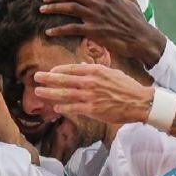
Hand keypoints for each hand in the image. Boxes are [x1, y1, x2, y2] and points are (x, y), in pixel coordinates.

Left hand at [33, 63, 152, 124]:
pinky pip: (73, 108)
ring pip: (65, 94)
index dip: (59, 70)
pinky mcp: (92, 109)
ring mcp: (90, 96)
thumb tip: (82, 65)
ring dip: (50, 93)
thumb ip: (95, 69)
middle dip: (48, 79)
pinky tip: (55, 107)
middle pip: (64, 80)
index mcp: (95, 71)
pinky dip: (63, 107)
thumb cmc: (127, 86)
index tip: (50, 72)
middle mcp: (90, 82)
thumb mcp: (111, 72)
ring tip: (38, 92)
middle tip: (36, 77)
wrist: (139, 101)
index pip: (72, 69)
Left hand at [40, 0, 165, 66]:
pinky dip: (58, 29)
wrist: (142, 39)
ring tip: (41, 10)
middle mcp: (100, 3)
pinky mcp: (94, 31)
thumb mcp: (128, 0)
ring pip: (69, 7)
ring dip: (53, 7)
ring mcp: (96, 16)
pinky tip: (49, 32)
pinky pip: (72, 28)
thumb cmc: (137, 21)